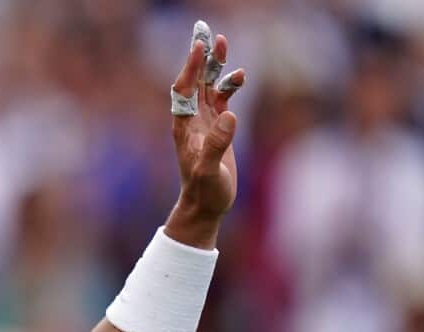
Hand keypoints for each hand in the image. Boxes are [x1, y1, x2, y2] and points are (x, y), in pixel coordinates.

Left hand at [165, 26, 245, 248]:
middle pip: (194, 80)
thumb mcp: (209, 170)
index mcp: (183, 126)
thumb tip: (230, 115)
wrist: (206, 206)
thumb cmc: (204, 191)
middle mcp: (191, 120)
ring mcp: (205, 122)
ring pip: (208, 86)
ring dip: (215, 65)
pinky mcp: (218, 128)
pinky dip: (229, 85)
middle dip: (201, 57)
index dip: (190, 67)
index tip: (198, 47)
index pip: (183, 89)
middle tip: (208, 33)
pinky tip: (240, 76)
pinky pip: (222, 99)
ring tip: (223, 42)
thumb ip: (217, 143)